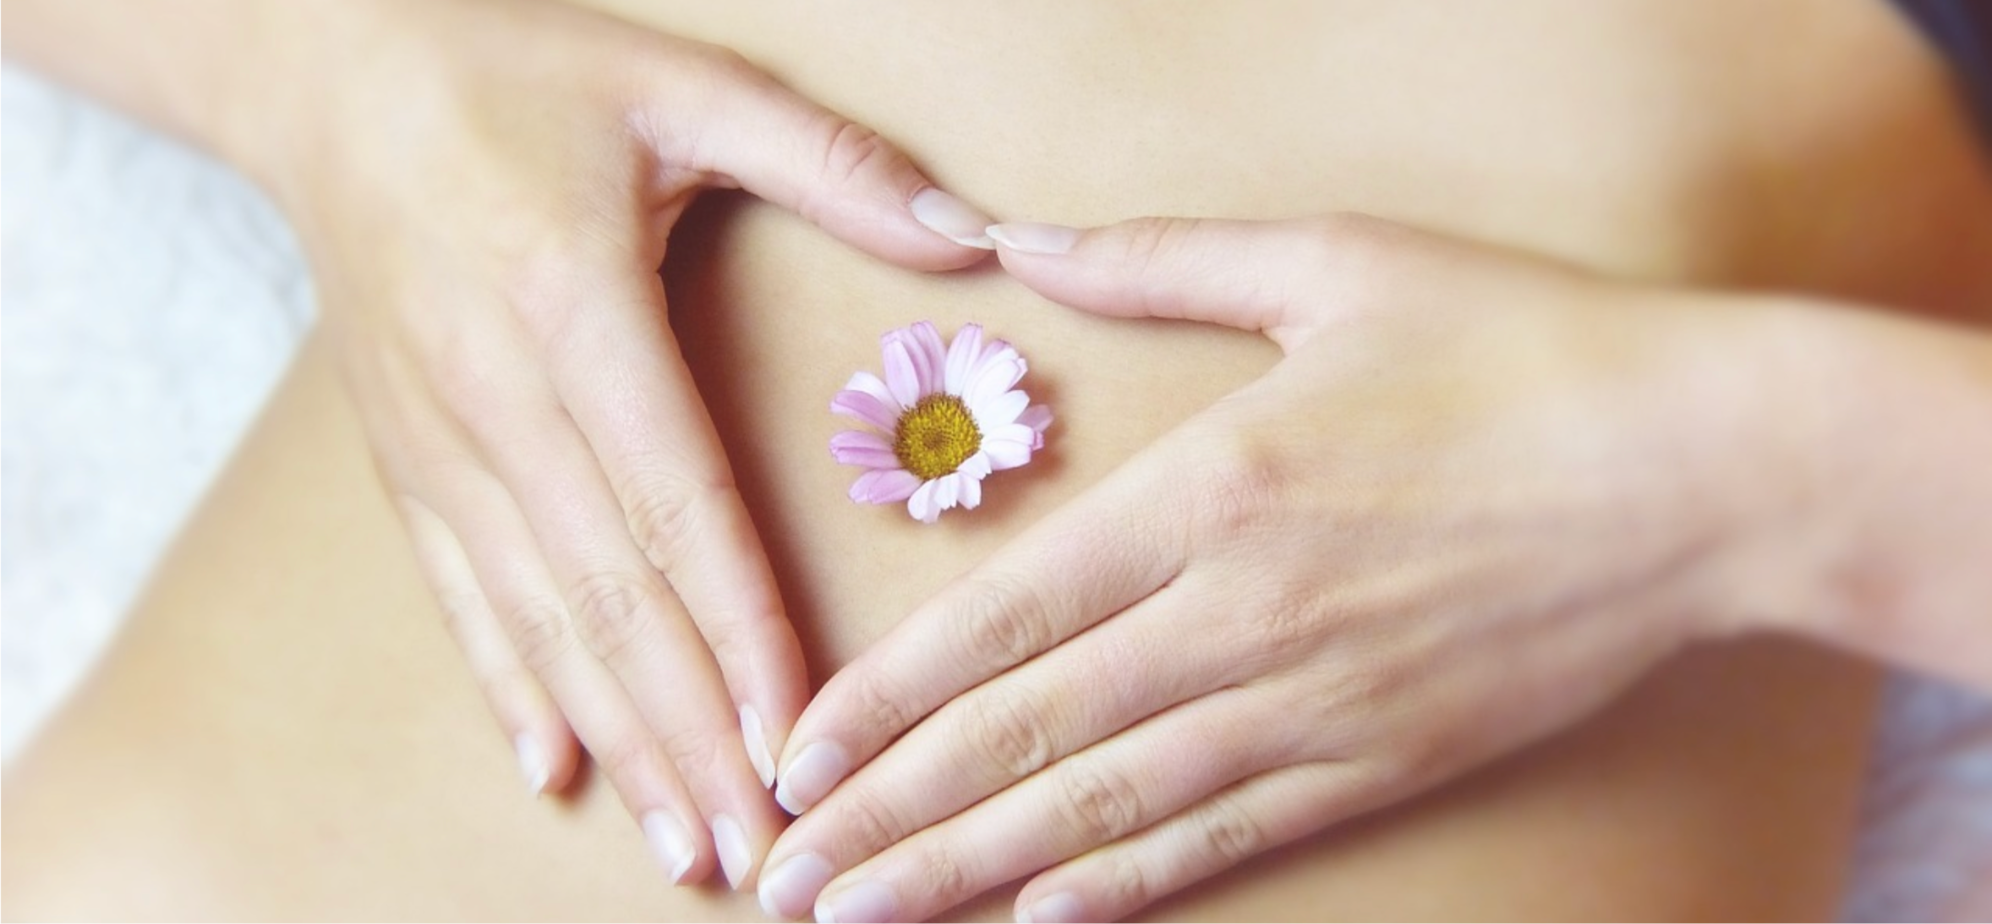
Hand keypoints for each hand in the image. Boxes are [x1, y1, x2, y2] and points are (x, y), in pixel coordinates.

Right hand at [262, 0, 994, 887]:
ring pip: (540, 617)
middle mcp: (496, 395)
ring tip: (685, 841)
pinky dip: (510, 686)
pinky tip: (555, 768)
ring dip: (617, 738)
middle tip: (761, 846)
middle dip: (692, 732)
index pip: (677, 505)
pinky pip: (460, 593)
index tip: (796, 738)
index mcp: (574, 309)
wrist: (323, 74)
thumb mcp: (678, 83)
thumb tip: (971, 236)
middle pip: (610, 595)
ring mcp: (438, 438)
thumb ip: (829, 163)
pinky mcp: (406, 459)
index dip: (741, 632)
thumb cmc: (515, 75)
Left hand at [757, 214, 1838, 919]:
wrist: (1703, 468)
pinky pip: (1229, 836)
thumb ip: (1160, 256)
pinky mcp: (1385, 758)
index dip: (886, 698)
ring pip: (1108, 806)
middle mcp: (1241, 614)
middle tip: (786, 877)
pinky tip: (1045, 917)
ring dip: (973, 870)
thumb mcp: (1334, 263)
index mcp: (1210, 488)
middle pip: (1026, 733)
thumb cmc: (1519, 347)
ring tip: (868, 918)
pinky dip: (1127, 882)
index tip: (797, 754)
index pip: (1005, 618)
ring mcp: (1314, 703)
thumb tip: (1021, 236)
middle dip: (890, 815)